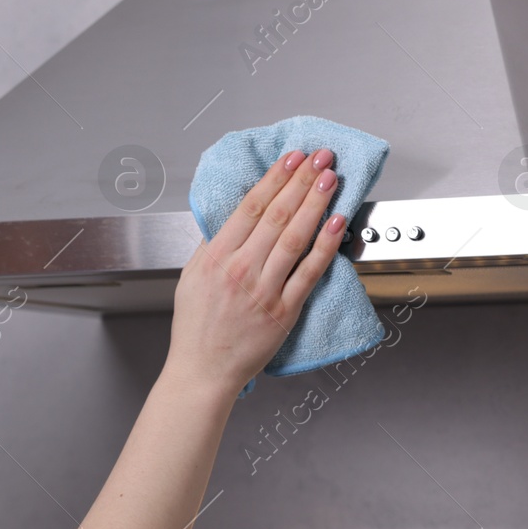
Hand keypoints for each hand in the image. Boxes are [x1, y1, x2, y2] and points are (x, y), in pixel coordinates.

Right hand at [165, 147, 344, 394]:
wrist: (203, 371)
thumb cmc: (196, 329)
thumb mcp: (190, 278)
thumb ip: (211, 246)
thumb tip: (233, 218)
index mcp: (216, 258)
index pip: (250, 208)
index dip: (274, 179)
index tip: (291, 158)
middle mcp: (241, 271)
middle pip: (277, 216)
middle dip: (301, 181)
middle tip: (319, 157)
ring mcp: (265, 291)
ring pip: (295, 237)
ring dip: (315, 204)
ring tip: (329, 178)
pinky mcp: (285, 310)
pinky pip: (310, 272)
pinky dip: (325, 245)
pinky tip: (337, 222)